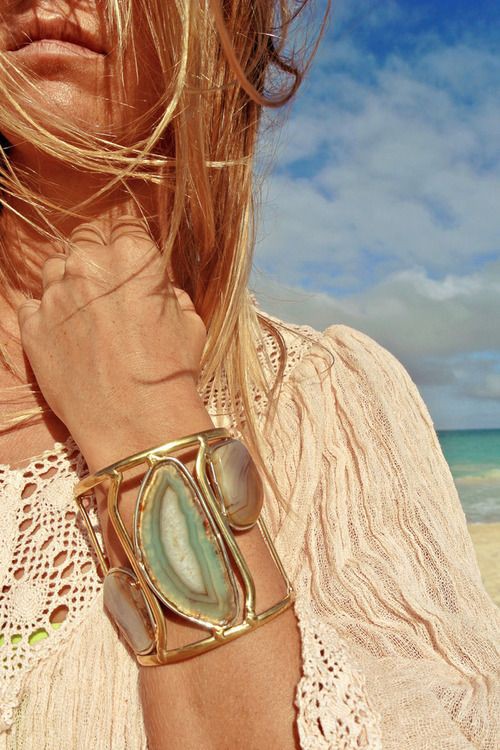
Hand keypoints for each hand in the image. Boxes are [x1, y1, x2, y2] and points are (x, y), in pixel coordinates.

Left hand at [16, 215, 210, 467]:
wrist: (137, 421)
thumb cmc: (170, 372)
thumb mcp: (190, 323)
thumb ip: (169, 293)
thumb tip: (158, 290)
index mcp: (133, 256)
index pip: (125, 223)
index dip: (130, 240)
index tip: (131, 256)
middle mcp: (88, 266)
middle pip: (85, 239)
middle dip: (98, 256)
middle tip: (110, 287)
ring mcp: (55, 296)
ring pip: (55, 267)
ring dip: (70, 280)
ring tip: (87, 311)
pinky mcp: (32, 327)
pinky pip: (33, 304)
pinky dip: (46, 313)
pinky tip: (67, 333)